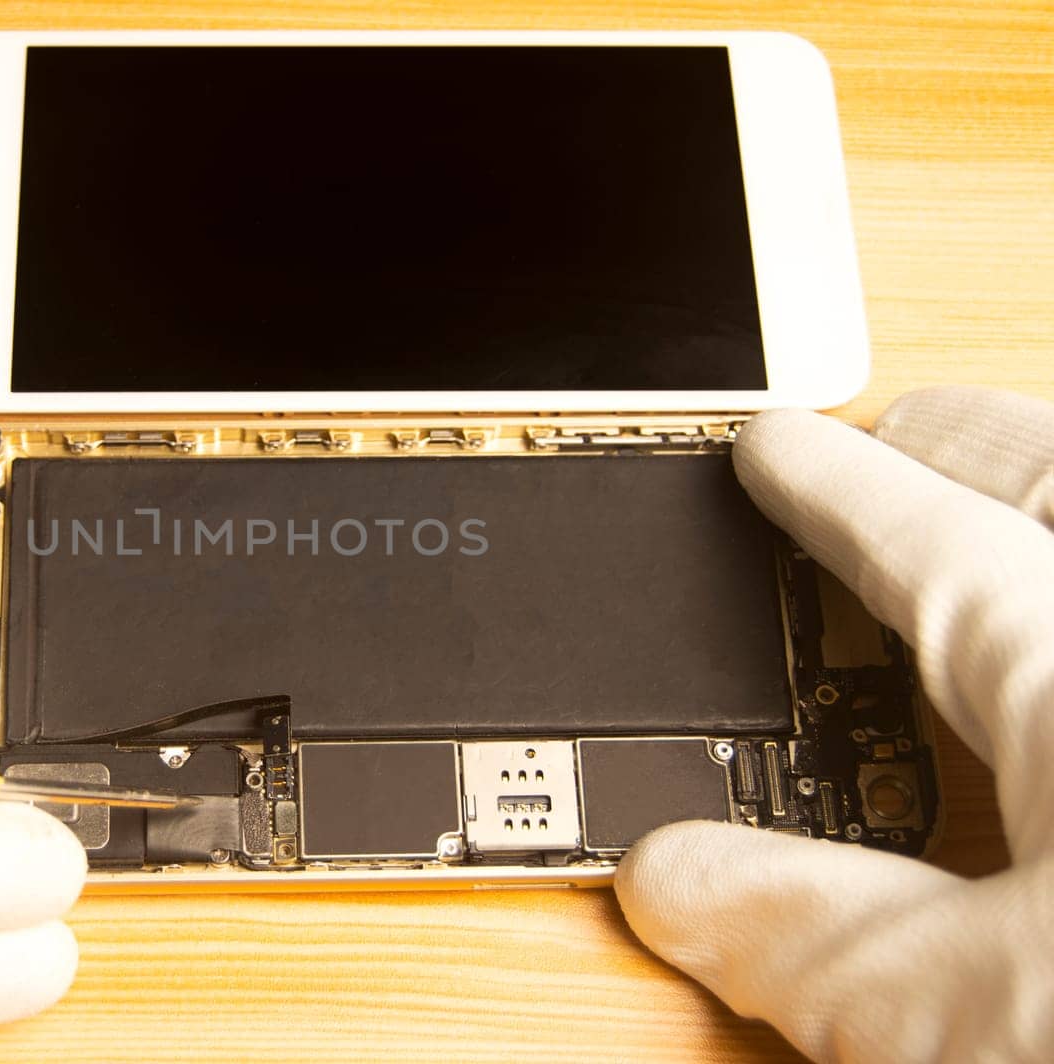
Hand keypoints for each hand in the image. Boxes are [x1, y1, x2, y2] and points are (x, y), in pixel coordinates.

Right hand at [615, 387, 1053, 1061]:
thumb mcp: (974, 1014)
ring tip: (985, 534)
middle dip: (963, 447)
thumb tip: (686, 885)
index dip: (819, 481)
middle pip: (1049, 472)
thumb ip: (810, 934)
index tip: (768, 446)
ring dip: (1032, 520)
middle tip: (893, 447)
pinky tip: (1041, 696)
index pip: (918, 529)